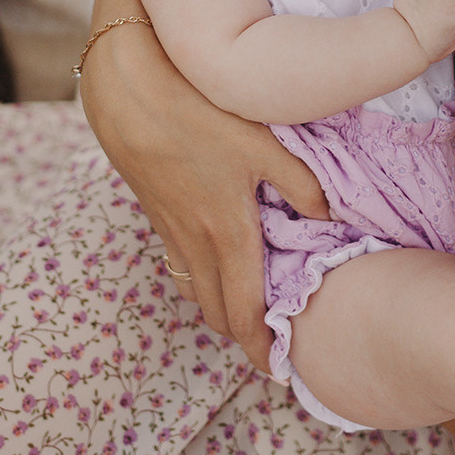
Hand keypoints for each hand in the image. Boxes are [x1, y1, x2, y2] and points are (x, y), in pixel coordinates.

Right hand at [81, 0, 329, 370]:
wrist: (125, 83)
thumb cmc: (198, 105)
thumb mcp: (263, 140)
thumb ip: (301, 183)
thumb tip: (329, 215)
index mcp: (226, 231)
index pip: (243, 312)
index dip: (258, 348)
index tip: (275, 371)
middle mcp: (194, 239)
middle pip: (214, 310)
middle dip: (238, 334)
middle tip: (264, 345)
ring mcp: (167, 225)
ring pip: (192, 286)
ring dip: (214, 305)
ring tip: (239, 310)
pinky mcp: (152, 206)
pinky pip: (176, 258)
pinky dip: (195, 275)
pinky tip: (208, 259)